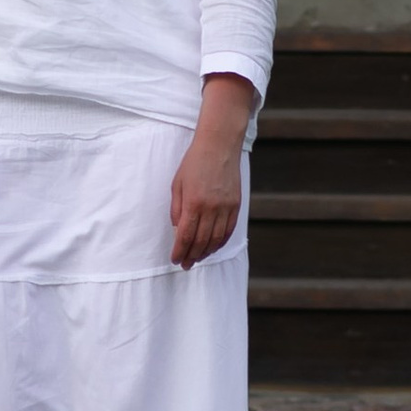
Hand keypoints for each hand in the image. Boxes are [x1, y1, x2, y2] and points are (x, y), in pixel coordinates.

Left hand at [170, 78, 254, 267]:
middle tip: (185, 265)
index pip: (185, 236)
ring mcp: (225, 207)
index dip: (179, 251)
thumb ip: (177, 209)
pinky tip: (213, 247)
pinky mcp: (236, 205)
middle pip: (201, 241)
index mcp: (193, 203)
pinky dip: (220, 242)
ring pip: (216, 239)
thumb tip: (178, 230)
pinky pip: (228, 231)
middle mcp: (210, 208)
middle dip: (191, 256)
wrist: (218, 146)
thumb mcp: (177, 184)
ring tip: (198, 259)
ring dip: (206, 252)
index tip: (175, 260)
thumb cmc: (194, 163)